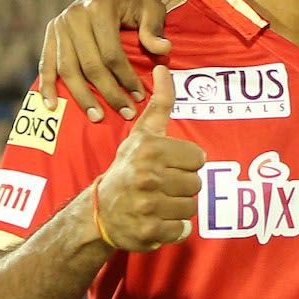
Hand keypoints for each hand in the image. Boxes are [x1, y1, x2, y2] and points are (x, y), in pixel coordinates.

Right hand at [38, 0, 174, 122]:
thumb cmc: (138, 0)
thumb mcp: (152, 8)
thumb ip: (155, 29)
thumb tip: (163, 49)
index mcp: (99, 8)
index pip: (111, 53)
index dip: (125, 78)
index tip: (139, 96)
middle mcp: (74, 16)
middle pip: (89, 65)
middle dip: (107, 92)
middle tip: (124, 113)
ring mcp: (60, 25)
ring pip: (68, 69)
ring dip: (81, 96)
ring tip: (96, 116)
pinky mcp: (51, 33)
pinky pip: (46, 63)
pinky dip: (47, 85)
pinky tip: (51, 105)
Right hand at [94, 66, 205, 251]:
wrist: (99, 211)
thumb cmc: (127, 168)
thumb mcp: (141, 134)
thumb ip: (160, 104)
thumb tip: (165, 67)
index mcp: (150, 150)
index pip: (199, 159)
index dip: (186, 164)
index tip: (168, 166)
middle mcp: (148, 177)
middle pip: (197, 184)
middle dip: (182, 186)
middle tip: (162, 185)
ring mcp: (148, 206)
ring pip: (191, 207)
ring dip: (179, 207)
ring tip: (159, 201)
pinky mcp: (149, 231)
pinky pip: (182, 230)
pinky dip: (174, 229)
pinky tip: (157, 219)